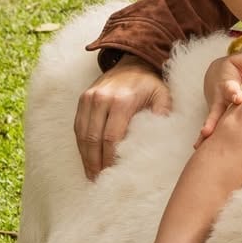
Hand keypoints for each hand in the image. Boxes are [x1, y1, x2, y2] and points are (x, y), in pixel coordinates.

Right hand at [74, 55, 171, 179]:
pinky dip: (81, 144)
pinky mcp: (82, 99)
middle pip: (93, 139)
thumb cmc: (150, 84)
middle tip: (99, 180)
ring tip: (91, 175)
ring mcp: (89, 98)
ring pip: (82, 134)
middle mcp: (101, 98)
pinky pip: (78, 126)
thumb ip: (163, 115)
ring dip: (85, 157)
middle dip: (95, 163)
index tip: (113, 174)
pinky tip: (87, 158)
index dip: (109, 158)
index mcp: (122, 100)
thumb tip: (161, 141)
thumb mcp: (163, 96)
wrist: (133, 62)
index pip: (111, 137)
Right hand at [195, 53, 241, 146]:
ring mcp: (217, 109)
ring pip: (212, 121)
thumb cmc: (233, 68)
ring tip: (200, 144)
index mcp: (227, 83)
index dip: (234, 93)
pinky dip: (204, 138)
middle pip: (216, 110)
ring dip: (206, 132)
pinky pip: (212, 128)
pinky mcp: (217, 117)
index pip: (230, 88)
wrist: (215, 74)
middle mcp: (220, 98)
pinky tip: (199, 148)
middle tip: (207, 131)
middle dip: (213, 120)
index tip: (238, 98)